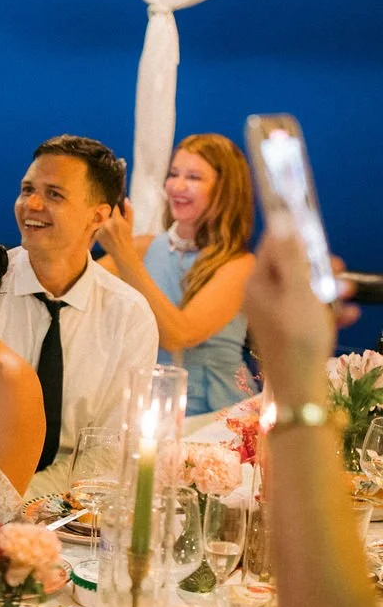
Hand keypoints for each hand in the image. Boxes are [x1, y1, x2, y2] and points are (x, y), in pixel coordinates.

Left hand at [94, 199, 135, 260]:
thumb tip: (125, 199)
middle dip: (113, 219)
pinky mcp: (97, 235)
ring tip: (114, 233)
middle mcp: (107, 225)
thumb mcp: (131, 223)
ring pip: (104, 222)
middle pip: (109, 215)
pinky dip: (103, 231)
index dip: (117, 209)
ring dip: (107, 225)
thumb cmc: (128, 237)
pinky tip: (109, 236)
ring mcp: (101, 230)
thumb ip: (129, 210)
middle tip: (118, 227)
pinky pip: (99, 228)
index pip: (114, 208)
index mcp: (117, 221)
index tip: (118, 210)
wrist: (122, 251)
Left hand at [244, 226, 356, 405]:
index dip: (298, 239)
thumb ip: (293, 256)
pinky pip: (311, 313)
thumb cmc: (299, 338)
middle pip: (292, 268)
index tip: (321, 240)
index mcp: (257, 284)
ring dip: (330, 290)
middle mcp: (262, 297)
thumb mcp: (299, 292)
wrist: (300, 388)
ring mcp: (275, 316)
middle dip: (320, 268)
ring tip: (348, 296)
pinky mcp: (289, 332)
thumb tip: (281, 218)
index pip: (273, 247)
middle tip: (341, 270)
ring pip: (305, 291)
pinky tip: (347, 316)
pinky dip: (329, 313)